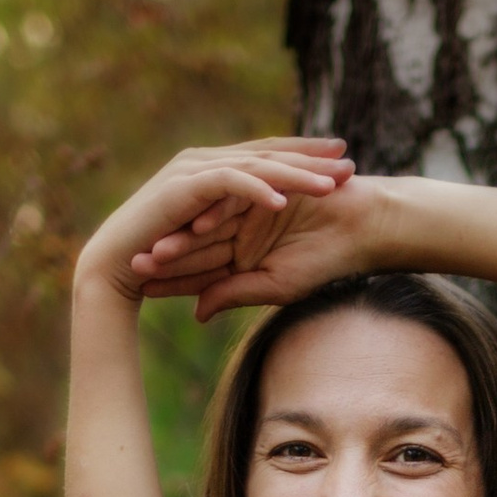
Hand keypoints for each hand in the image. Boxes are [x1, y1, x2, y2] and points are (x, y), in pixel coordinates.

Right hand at [77, 140, 351, 307]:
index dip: (305, 156)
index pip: (267, 156)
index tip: (342, 160)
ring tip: (331, 184)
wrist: (117, 266)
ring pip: (255, 166)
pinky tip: (284, 199)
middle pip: (268, 154)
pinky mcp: (184, 186)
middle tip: (350, 161)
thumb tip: (268, 232)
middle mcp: (204, 161)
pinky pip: (229, 183)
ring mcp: (194, 170)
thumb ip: (235, 229)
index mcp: (213, 170)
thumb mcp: (210, 241)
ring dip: (295, 174)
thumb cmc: (160, 259)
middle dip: (311, 158)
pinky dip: (256, 189)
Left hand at [133, 166, 389, 322]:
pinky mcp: (263, 183)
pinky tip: (197, 227)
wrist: (364, 225)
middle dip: (166, 257)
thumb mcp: (276, 284)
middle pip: (196, 245)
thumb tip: (196, 313)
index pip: (199, 269)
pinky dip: (220, 213)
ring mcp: (248, 204)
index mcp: (241, 254)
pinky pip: (236, 200)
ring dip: (184, 238)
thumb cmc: (326, 261)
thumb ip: (233, 293)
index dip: (172, 280)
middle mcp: (239, 227)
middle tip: (132, 266)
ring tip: (155, 252)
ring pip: (209, 223)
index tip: (143, 292)